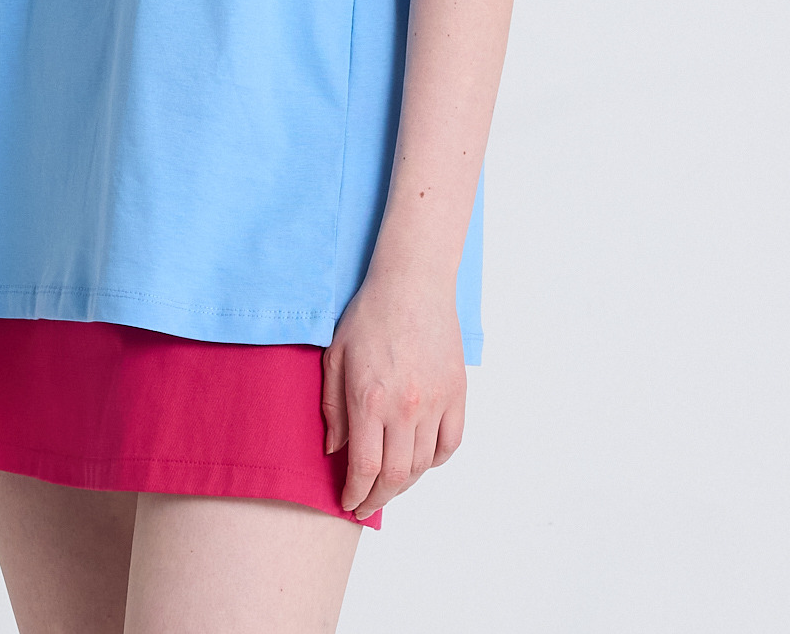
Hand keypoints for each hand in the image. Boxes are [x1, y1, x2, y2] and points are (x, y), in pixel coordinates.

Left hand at [321, 268, 465, 520]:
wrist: (413, 284)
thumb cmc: (369, 315)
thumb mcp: (336, 356)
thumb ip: (332, 407)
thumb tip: (335, 450)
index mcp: (370, 399)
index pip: (365, 468)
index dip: (356, 494)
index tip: (349, 503)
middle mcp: (406, 407)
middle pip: (396, 476)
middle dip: (377, 498)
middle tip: (365, 505)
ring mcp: (436, 402)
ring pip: (424, 465)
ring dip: (405, 484)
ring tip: (389, 485)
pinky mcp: (457, 393)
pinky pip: (451, 444)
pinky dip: (436, 461)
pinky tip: (421, 461)